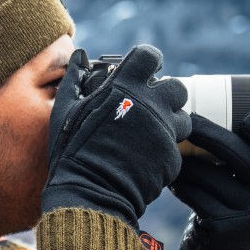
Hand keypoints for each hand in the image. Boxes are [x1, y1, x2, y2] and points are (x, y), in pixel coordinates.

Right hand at [42, 45, 191, 228]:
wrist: (88, 193)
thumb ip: (74, 77)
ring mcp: (164, 131)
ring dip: (171, 124)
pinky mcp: (172, 157)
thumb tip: (79, 55)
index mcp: (125, 86)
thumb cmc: (72, 149)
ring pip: (183, 119)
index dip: (148, 61)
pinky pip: (174, 149)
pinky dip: (162, 153)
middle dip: (166, 95)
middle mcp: (151, 104)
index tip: (144, 70)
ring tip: (149, 135)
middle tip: (149, 108)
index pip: (150, 55)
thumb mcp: (65, 109)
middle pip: (177, 87)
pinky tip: (143, 159)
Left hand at [169, 112, 249, 249]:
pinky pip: (195, 195)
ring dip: (186, 161)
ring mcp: (248, 216)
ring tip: (171, 151)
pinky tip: (171, 180)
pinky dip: (180, 183)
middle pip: (242, 157)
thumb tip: (205, 114)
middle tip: (186, 121)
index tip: (245, 119)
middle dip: (210, 134)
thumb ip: (239, 158)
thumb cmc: (226, 207)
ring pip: (211, 175)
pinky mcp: (223, 228)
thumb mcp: (243, 187)